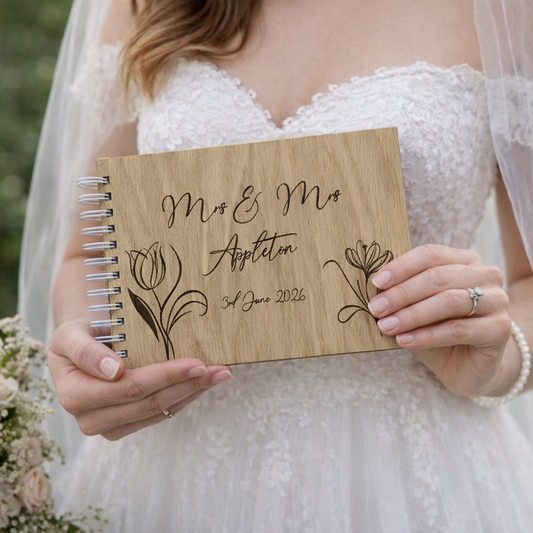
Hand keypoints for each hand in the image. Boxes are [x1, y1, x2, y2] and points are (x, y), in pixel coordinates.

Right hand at [48, 319, 232, 439]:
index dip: (167, 375)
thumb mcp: (70, 334)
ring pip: (158, 412)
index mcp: (76, 395)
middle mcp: (90, 419)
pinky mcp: (124, 427)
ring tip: (220, 375)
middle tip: (221, 369)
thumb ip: (85, 351)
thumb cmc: (77, 336)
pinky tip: (203, 384)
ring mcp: (108, 427)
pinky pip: (159, 415)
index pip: (131, 387)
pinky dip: (184, 398)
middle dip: (189, 384)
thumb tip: (114, 371)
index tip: (198, 363)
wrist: (79, 348)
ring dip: (193, 393)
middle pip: (150, 402)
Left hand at [368, 244, 512, 397]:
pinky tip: (405, 341)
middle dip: (402, 293)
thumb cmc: (437, 330)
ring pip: (448, 301)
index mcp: (464, 260)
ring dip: (412, 314)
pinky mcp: (500, 329)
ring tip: (386, 326)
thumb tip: (373, 288)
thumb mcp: (416, 308)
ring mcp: (497, 300)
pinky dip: (426, 336)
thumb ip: (401, 294)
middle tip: (376, 308)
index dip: (401, 267)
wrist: (467, 366)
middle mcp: (485, 275)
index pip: (430, 254)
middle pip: (438, 277)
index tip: (376, 282)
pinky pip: (458, 329)